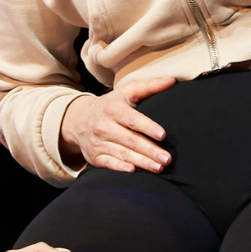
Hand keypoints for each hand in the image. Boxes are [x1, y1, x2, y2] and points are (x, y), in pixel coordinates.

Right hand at [61, 76, 176, 172]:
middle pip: (130, 140)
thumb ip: (149, 86)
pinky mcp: (94, 157)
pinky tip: (133, 171)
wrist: (78, 119)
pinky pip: (108, 164)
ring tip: (158, 167)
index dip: (147, 127)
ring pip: (122, 154)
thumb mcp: (126, 92)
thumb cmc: (110, 105)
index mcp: (113, 109)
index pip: (133, 119)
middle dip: (150, 150)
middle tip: (167, 159)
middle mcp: (104, 126)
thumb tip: (172, 80)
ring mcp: (98, 142)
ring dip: (141, 162)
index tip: (163, 135)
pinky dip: (119, 168)